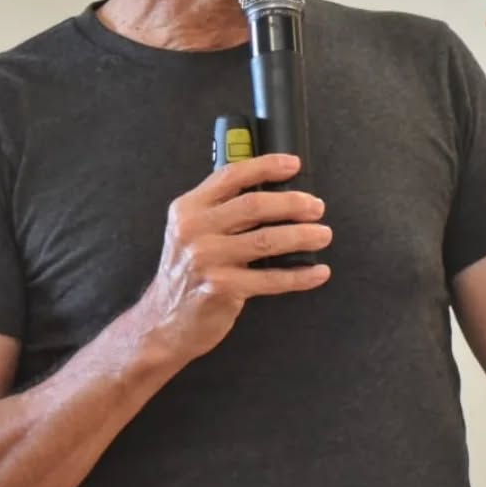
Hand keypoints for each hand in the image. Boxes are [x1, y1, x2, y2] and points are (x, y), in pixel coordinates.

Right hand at [141, 153, 330, 361]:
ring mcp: (207, 259)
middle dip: (293, 203)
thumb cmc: (185, 274)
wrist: (163, 321)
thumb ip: (218, 211)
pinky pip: (271, 279)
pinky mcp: (222, 287)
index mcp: (188, 209)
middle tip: (316, 207)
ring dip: (302, 236)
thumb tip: (270, 193)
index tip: (292, 165)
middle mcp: (194, 230)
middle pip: (254, 205)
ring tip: (322, 235)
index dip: (265, 167)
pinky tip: (317, 272)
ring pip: (267, 240)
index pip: (230, 177)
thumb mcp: (189, 233)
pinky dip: (300, 275)